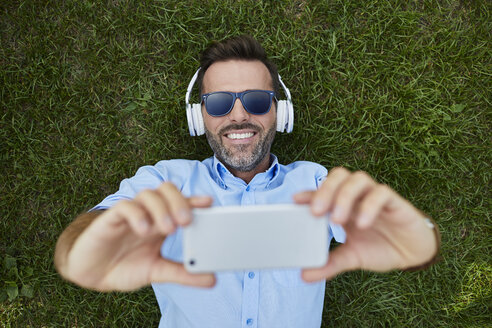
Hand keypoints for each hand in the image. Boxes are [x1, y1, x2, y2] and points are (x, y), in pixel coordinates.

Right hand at [65, 182, 214, 290]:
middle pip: (167, 191)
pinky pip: (125, 206)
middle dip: (180, 201)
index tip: (209, 202)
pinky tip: (144, 229)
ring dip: (161, 208)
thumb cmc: (125, 267)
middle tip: (187, 221)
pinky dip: (137, 214)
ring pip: (148, 194)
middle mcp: (148, 213)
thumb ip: (183, 274)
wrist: (91, 274)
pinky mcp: (110, 218)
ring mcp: (130, 213)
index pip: (181, 203)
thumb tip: (213, 280)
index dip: (195, 200)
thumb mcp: (157, 271)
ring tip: (168, 228)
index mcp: (162, 222)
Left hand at [294, 167, 438, 281]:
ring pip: (358, 179)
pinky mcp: (395, 201)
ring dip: (344, 196)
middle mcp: (357, 196)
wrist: (413, 254)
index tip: (295, 201)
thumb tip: (304, 276)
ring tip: (337, 220)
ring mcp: (375, 196)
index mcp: (343, 205)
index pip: (323, 191)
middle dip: (325, 190)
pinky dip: (369, 206)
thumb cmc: (380, 248)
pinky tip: (362, 223)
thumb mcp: (351, 258)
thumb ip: (329, 264)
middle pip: (338, 176)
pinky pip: (381, 193)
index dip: (309, 192)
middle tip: (317, 212)